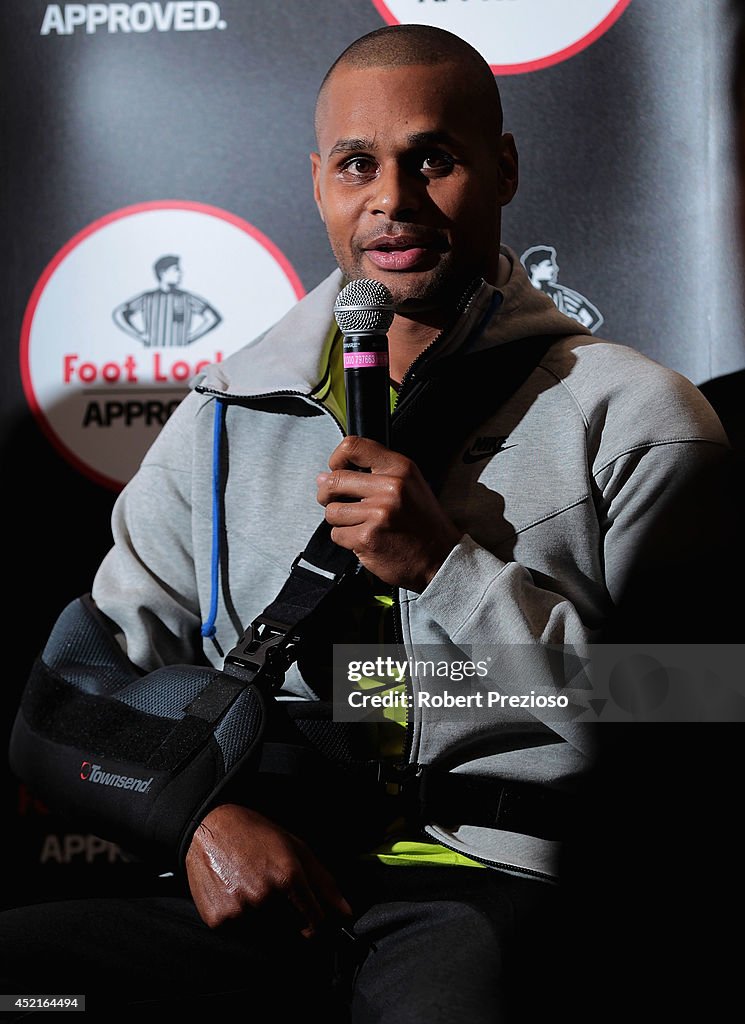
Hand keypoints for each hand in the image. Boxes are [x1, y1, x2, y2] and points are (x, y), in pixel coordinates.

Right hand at [185, 804, 351, 936]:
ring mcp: (240, 910)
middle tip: (269, 889)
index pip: (315, 922)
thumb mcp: (295, 848)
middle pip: (289, 929)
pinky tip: (233, 893)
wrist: (208, 828)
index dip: (316, 923)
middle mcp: (265, 896)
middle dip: (286, 916)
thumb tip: (346, 912)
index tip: (311, 921)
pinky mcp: (219, 920)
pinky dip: (239, 919)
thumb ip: (323, 882)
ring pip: (263, 932)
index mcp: (288, 876)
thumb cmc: (256, 834)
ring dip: (262, 919)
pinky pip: (238, 932)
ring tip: (250, 887)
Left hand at [316, 436, 462, 591]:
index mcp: (400, 469)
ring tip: (361, 524)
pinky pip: (337, 534)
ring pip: (332, 510)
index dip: (336, 458)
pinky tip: (366, 538)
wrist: (440, 558)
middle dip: (329, 494)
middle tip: (339, 501)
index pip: (353, 447)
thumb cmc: (423, 523)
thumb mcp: (408, 485)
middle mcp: (390, 488)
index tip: (336, 469)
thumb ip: (371, 474)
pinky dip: (346, 538)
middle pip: (335, 480)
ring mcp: (377, 514)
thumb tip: (323, 476)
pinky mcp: (367, 538)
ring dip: (340, 520)